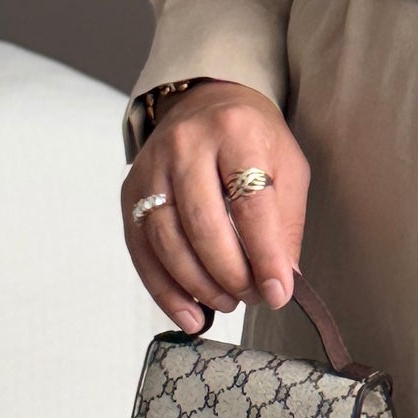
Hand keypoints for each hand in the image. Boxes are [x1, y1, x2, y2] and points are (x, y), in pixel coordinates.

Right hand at [120, 81, 307, 333]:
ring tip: (228, 302)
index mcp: (235, 132)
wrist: (205, 104)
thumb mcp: (287, 166)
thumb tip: (281, 281)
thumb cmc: (253, 140)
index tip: (279, 292)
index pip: (251, 202)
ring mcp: (151, 168)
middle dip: (231, 274)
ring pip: (167, 242)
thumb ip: (285, 221)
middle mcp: (186, 145)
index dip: (266, 254)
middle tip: (252, 297)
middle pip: (203, 225)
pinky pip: (142, 251)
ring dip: (199, 286)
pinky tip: (191, 313)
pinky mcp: (130, 192)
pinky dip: (165, 291)